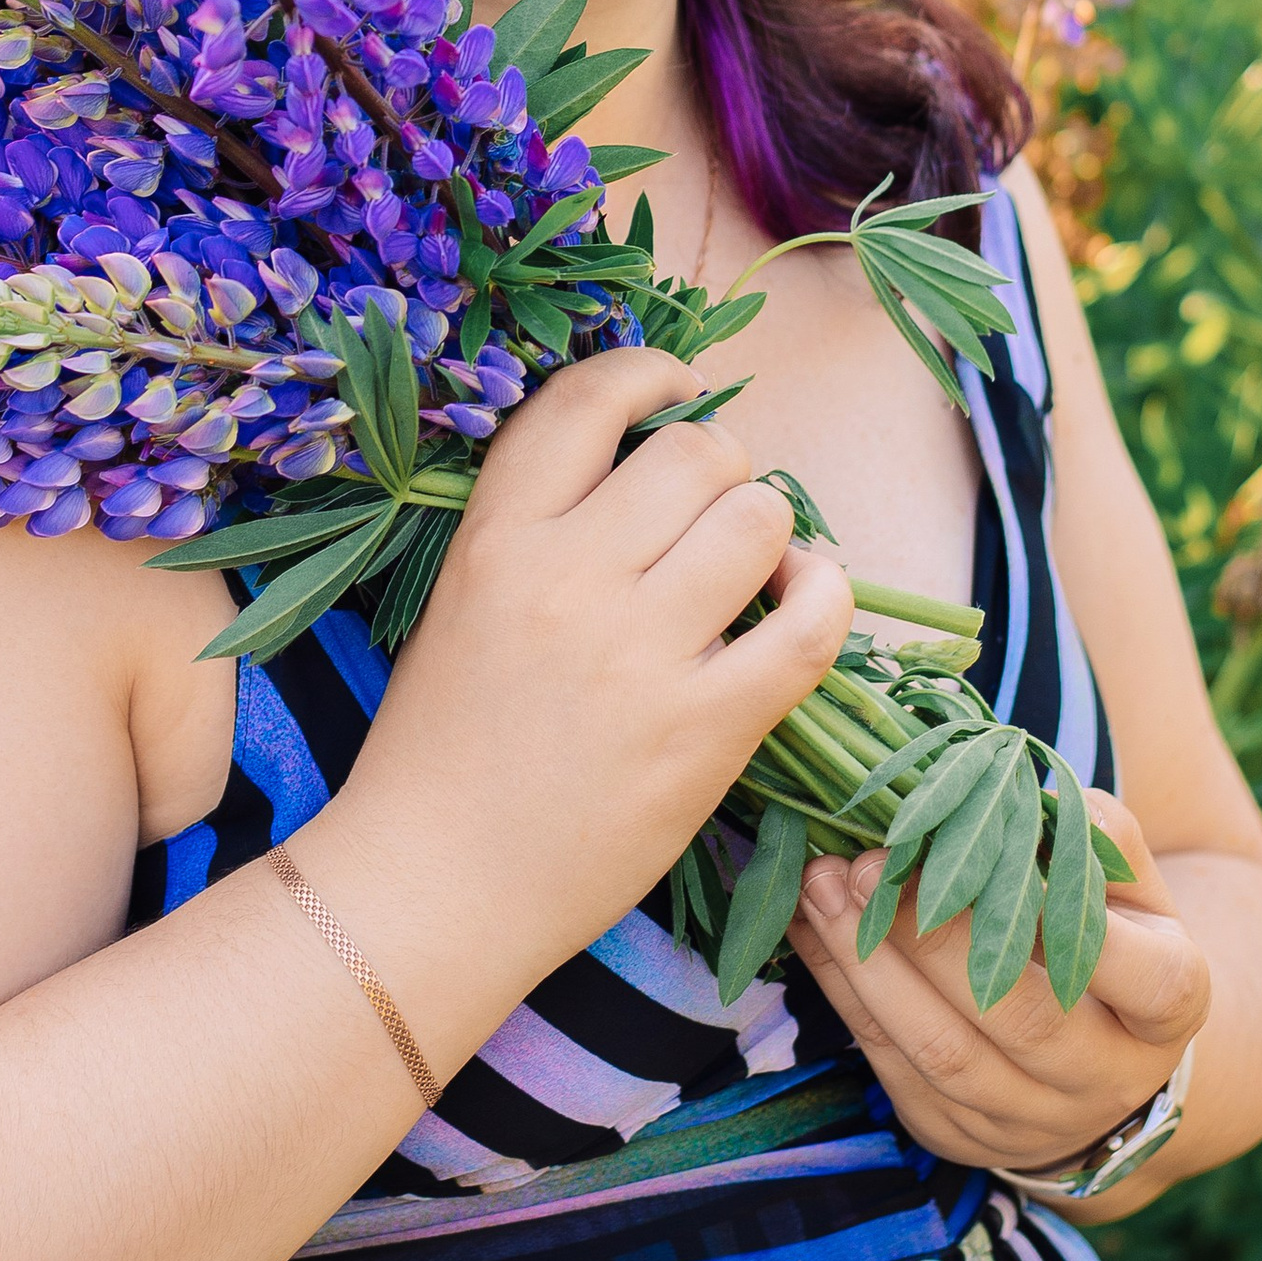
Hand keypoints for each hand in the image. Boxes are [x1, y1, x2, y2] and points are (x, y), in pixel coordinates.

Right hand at [320, 345, 853, 978]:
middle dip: (722, 468)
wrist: (435, 887)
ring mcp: (641, 656)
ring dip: (770, 529)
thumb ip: (538, 525)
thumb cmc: (441, 747)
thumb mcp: (460, 601)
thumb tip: (648, 458)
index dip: (650, 373)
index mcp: (497, 539)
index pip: (589, 400)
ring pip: (759, 518)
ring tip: (753, 568)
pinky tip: (806, 599)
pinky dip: (826, 594)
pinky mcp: (706, 731)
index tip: (677, 392)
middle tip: (711, 514)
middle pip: (696, 452)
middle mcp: (569, 579)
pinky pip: (811, 624)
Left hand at [785, 787, 1208, 1183]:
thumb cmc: (1112, 938)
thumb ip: (1100, 839)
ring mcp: (1029, 1120)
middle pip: (1021, 1018)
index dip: (1085, 929)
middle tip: (867, 863)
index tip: (1002, 856)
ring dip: (869, 967)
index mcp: (1167, 1010)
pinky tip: (810, 929)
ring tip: (822, 886)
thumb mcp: (1130, 888)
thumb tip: (1030, 796)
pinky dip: (844, 995)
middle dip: (934, 939)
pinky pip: (891, 1068)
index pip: (1149, 980)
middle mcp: (1106, 1080)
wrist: (1096, 1059)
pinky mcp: (958, 1133)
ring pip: (942, 1053)